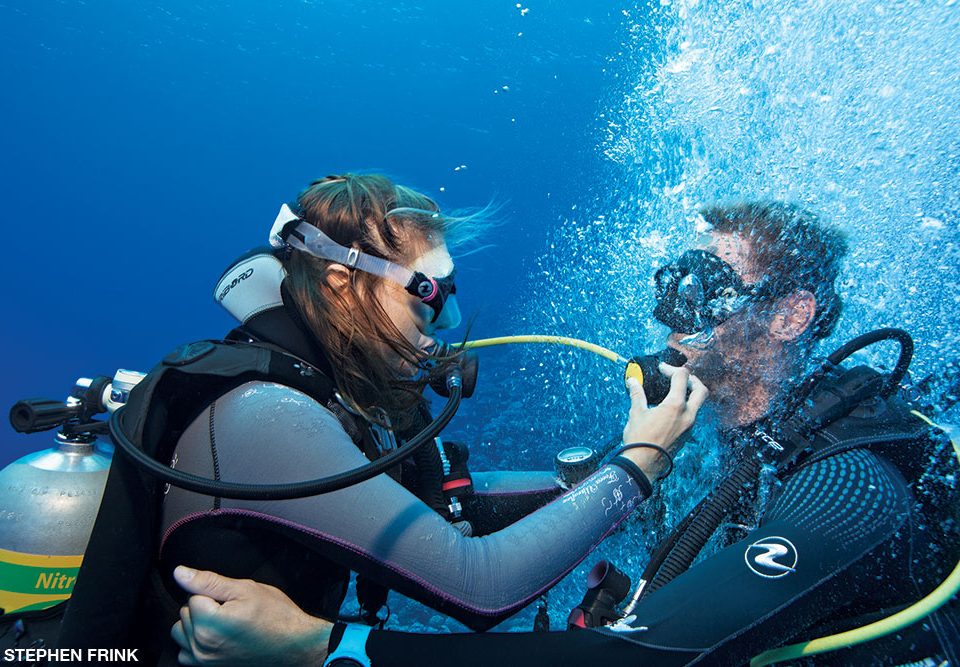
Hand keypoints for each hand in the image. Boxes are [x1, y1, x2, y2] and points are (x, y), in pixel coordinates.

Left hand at [171, 566, 330, 665]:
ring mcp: (202, 660)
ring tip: (223, 624)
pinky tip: (217, 638)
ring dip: (197, 624)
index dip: (215, 593)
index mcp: (209, 623)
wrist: (294, 646)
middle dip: (205, 607)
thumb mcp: (245, 589)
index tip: (233, 601)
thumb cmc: (275, 617)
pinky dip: (196, 642)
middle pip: (185, 612)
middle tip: (232, 611)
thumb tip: (179, 572)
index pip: (192, 595)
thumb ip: (208, 581)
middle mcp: (201, 646)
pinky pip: (186, 651)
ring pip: (182, 630)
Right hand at [621, 363, 706, 481]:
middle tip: (678, 377)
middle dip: (692, 380)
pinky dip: (685, 408)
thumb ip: (637, 394)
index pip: (682, 377)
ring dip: (689, 395)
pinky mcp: (687, 435)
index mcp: (675, 406)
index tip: (662, 369)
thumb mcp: (636, 413)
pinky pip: (691, 416)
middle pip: (701, 390)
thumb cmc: (639, 439)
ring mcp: (689, 426)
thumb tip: (632, 381)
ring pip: (697, 404)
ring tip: (673, 393)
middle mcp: (688, 415)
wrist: (643, 465)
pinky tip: (670, 410)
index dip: (671, 369)